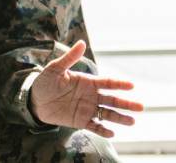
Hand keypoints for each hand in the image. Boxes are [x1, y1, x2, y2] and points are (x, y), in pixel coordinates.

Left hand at [30, 39, 144, 137]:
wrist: (34, 100)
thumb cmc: (45, 82)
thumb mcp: (55, 68)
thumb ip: (70, 58)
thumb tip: (82, 42)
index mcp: (87, 82)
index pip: (107, 82)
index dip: (119, 84)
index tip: (132, 86)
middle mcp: (91, 96)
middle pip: (112, 100)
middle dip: (126, 104)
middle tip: (141, 107)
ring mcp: (87, 109)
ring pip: (107, 114)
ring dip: (119, 118)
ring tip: (132, 121)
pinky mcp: (81, 121)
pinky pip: (95, 126)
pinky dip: (103, 130)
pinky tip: (111, 133)